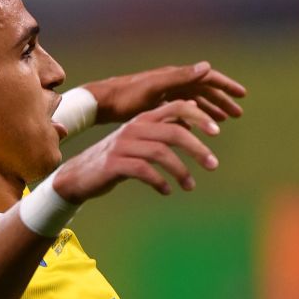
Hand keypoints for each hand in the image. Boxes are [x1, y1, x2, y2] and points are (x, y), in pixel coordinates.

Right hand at [52, 99, 219, 202]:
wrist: (80, 175)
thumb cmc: (117, 158)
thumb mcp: (141, 140)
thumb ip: (163, 127)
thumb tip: (191, 115)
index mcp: (143, 119)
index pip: (176, 108)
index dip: (198, 117)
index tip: (217, 132)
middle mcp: (134, 128)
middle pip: (173, 132)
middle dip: (197, 148)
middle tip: (213, 165)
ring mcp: (124, 145)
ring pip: (161, 153)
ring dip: (181, 171)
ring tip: (190, 186)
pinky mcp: (115, 164)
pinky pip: (144, 171)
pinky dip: (160, 182)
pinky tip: (168, 191)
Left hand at [86, 62, 244, 124]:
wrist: (103, 102)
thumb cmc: (126, 96)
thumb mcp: (155, 87)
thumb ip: (180, 77)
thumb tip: (207, 67)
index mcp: (175, 76)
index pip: (208, 79)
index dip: (226, 87)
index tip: (242, 96)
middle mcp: (172, 82)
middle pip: (204, 90)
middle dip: (222, 101)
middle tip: (238, 114)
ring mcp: (165, 93)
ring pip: (194, 101)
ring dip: (210, 109)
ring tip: (223, 121)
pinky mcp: (157, 104)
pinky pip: (182, 110)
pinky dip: (193, 117)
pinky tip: (198, 128)